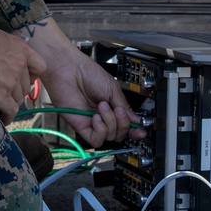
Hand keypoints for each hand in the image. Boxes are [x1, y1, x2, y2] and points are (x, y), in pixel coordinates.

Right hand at [0, 25, 46, 124]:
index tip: (20, 79)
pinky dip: (7, 116)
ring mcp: (12, 81)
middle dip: (15, 91)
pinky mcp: (1, 95)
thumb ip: (5, 48)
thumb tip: (1, 57)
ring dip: (9, 104)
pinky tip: (1, 118)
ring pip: (18, 100)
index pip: (40, 67)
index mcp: (21, 49)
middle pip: (26, 86)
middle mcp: (20, 65)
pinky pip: (11, 111)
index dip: (31, 76)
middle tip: (2, 95)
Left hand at [18, 17, 146, 147]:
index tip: (141, 132)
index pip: (125, 125)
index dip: (133, 130)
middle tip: (117, 110)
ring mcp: (92, 122)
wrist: (69, 69)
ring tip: (102, 107)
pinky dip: (101, 130)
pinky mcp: (81, 126)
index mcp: (111, 106)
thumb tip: (136, 122)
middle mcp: (102, 116)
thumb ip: (124, 107)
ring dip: (111, 123)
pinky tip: (96, 117)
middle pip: (119, 134)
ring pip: (110, 137)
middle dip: (123, 124)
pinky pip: (96, 140)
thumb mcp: (113, 89)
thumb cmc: (87, 73)